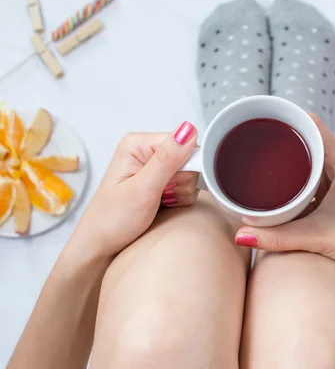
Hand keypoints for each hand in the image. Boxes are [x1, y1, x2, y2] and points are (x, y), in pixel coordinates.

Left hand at [68, 122, 198, 259]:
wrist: (100, 248)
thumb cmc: (112, 220)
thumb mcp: (142, 189)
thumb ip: (167, 159)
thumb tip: (188, 129)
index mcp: (138, 144)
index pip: (183, 141)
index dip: (186, 164)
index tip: (170, 185)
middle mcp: (147, 152)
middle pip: (189, 159)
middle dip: (182, 182)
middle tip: (161, 197)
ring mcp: (154, 168)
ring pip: (190, 175)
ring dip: (181, 194)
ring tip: (159, 204)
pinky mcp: (161, 183)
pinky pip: (186, 187)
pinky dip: (179, 200)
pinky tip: (163, 207)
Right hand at [234, 116, 334, 297]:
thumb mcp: (317, 237)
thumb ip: (278, 237)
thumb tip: (241, 234)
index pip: (313, 127)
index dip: (288, 120)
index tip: (263, 118)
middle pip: (307, 142)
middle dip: (281, 140)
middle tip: (252, 141)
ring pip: (308, 162)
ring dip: (287, 161)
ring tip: (257, 159)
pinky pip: (309, 179)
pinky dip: (293, 179)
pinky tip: (274, 186)